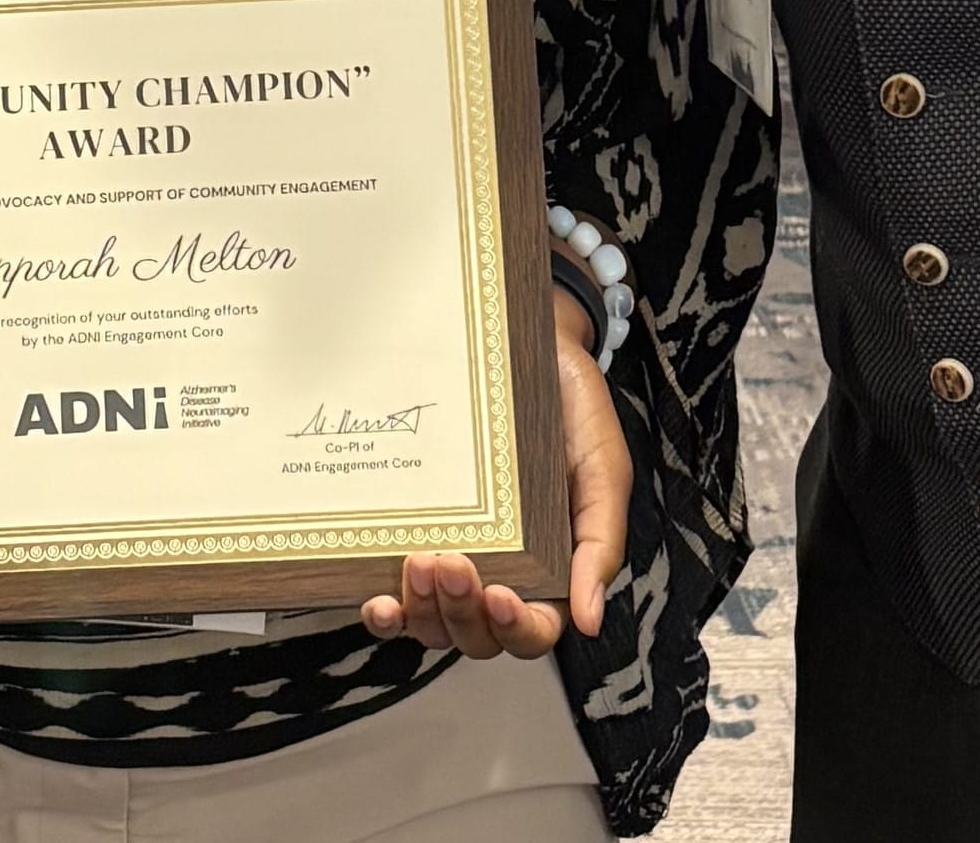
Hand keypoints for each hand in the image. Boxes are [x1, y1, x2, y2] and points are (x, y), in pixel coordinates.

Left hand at [363, 290, 625, 659]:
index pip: (534, 629)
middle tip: (452, 562)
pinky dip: (386, 613)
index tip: (501, 595)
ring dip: (422, 613)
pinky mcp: (414, 533)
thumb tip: (588, 619)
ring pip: (434, 626)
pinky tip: (377, 599)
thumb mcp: (602, 468)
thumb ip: (599, 540)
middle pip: (477, 637)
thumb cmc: (572, 407)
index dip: (516, 629)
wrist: (529, 343)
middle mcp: (498, 573)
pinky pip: (395, 595)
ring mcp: (452, 558)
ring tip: (418, 563)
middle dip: (462, 614)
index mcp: (551, 569)